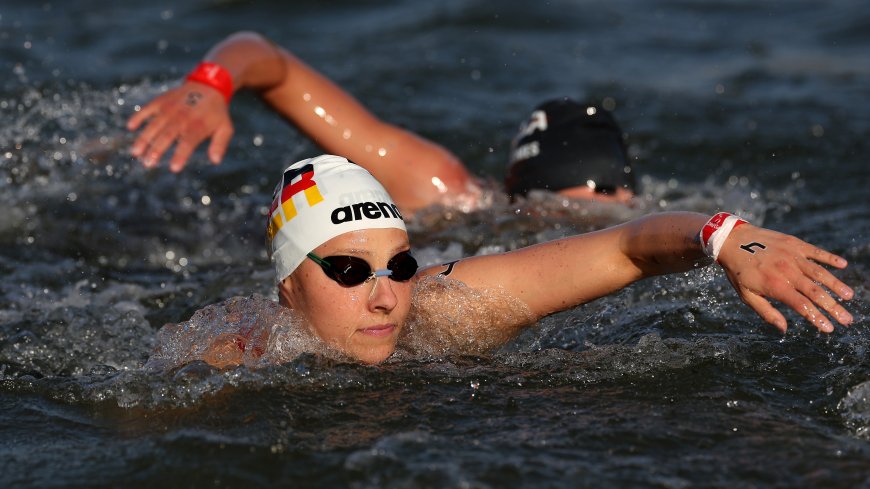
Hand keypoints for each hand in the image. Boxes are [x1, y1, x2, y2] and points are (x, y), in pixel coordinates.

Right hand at [127, 82, 234, 171]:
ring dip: (144, 139)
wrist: (208, 86)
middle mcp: (182, 117)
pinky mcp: (161, 101)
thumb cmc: (216, 113)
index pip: (188, 143)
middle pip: (167, 136)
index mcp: (198, 126)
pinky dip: (139, 116)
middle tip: (148, 164)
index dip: (180, 155)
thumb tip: (215, 161)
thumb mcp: (225, 128)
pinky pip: (147, 109)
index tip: (174, 168)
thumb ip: (220, 145)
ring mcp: (170, 109)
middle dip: (156, 150)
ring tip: (136, 153)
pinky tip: (130, 127)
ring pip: (154, 125)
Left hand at [717, 224, 853, 332]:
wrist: (731, 240)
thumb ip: (766, 312)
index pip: (802, 306)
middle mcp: (787, 271)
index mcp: (775, 286)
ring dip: (836, 285)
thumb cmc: (738, 272)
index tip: (830, 329)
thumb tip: (783, 329)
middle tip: (847, 320)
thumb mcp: (746, 295)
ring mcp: (792, 255)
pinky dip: (830, 258)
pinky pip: (816, 251)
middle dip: (833, 308)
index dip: (817, 318)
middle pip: (816, 292)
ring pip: (820, 272)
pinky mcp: (794, 243)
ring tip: (849, 296)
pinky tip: (843, 265)